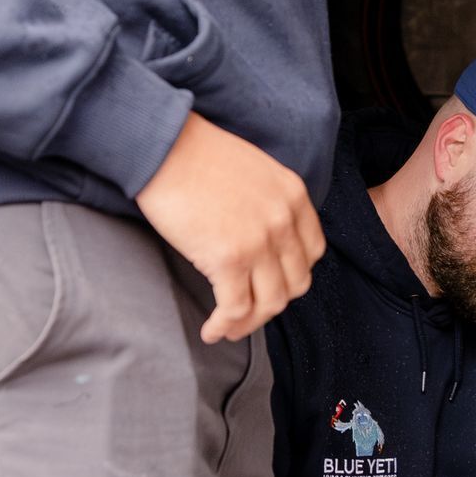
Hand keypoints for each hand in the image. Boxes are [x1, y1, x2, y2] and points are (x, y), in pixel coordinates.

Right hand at [134, 110, 324, 344]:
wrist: (163, 146)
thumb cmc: (196, 155)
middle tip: (248, 312)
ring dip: (249, 323)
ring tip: (228, 327)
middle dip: (271, 304)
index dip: (292, 276)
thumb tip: (259, 240)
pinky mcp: (228, 258)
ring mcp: (259, 241)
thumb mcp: (255, 171)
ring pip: (269, 303)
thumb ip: (269, 203)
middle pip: (295, 283)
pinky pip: (235, 308)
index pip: (312, 252)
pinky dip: (224, 326)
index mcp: (293, 196)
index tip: (270, 285)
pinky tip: (210, 330)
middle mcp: (284, 220)